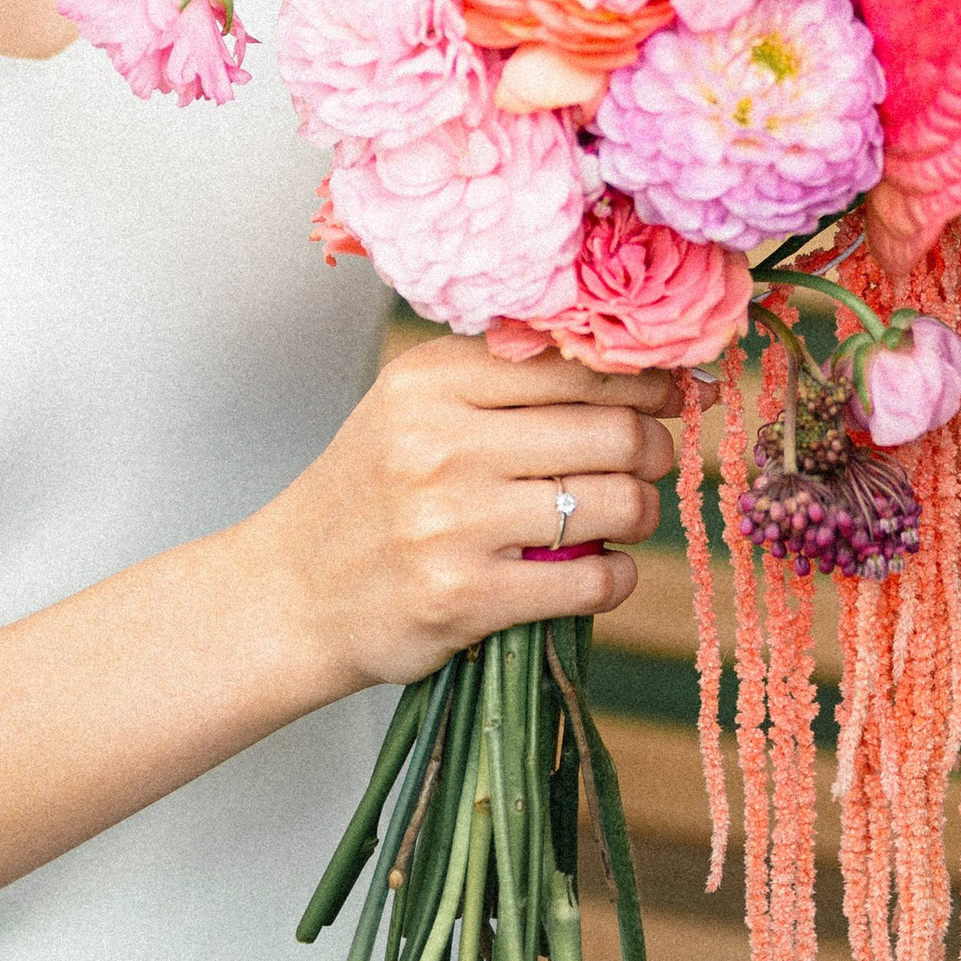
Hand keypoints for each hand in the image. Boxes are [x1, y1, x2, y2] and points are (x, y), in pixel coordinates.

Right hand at [261, 334, 675, 701]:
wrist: (289, 595)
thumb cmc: (370, 490)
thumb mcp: (412, 407)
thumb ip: (501, 376)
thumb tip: (628, 360)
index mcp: (432, 379)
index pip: (575, 361)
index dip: (643, 376)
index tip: (671, 390)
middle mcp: (441, 442)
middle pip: (608, 428)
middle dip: (654, 444)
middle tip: (658, 455)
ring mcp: (452, 524)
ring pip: (613, 502)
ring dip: (644, 510)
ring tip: (632, 513)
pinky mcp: (465, 599)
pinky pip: (591, 580)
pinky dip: (620, 577)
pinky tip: (608, 571)